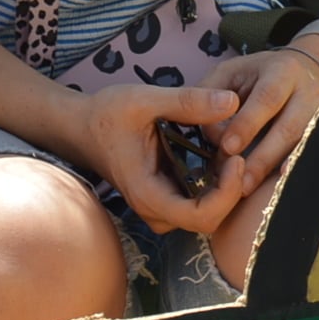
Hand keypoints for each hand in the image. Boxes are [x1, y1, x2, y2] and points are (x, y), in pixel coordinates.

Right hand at [69, 81, 245, 236]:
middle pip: (207, 220)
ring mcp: (159, 206)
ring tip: (226, 152)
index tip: (235, 157)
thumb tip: (232, 101)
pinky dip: (212, 183)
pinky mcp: (164, 197)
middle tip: (236, 151)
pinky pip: (196, 202)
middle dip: (229, 189)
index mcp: (148, 193)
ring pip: (204, 214)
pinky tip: (214, 154)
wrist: (82, 126)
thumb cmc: (108, 114)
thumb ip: (189, 101)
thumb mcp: (146, 99)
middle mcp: (153, 208)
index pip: (200, 217)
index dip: (227, 194)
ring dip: (222, 188)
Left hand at [200, 46, 318, 188]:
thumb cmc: (255, 77)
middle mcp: (309, 92)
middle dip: (263, 156)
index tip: (228, 146)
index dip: (248, 123)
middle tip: (239, 180)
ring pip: (303, 146)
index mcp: (283, 71)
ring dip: (276, 169)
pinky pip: (312, 157)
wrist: (301, 73)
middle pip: (289, 128)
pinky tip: (279, 187)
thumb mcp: (230, 73)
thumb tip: (215, 133)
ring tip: (250, 188)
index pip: (267, 98)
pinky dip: (295, 173)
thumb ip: (212, 96)